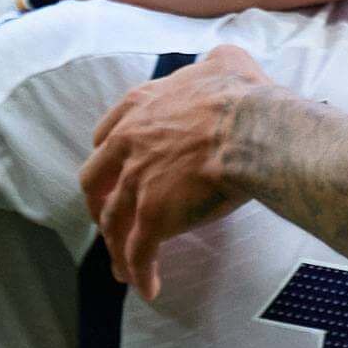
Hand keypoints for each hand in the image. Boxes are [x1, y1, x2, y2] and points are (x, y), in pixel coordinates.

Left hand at [79, 45, 272, 298]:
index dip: (108, 158)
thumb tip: (222, 59)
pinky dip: (140, 271)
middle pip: (96, 182)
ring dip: (116, 247)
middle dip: (100, 204)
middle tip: (109, 220)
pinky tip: (148, 288)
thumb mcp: (226, 62)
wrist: (251, 128)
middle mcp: (128, 145)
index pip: (106, 136)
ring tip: (124, 268)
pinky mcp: (153, 216)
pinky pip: (140, 252)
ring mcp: (137, 182)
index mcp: (141, 109)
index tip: (113, 171)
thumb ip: (215, 62)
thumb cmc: (244, 96)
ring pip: (114, 222)